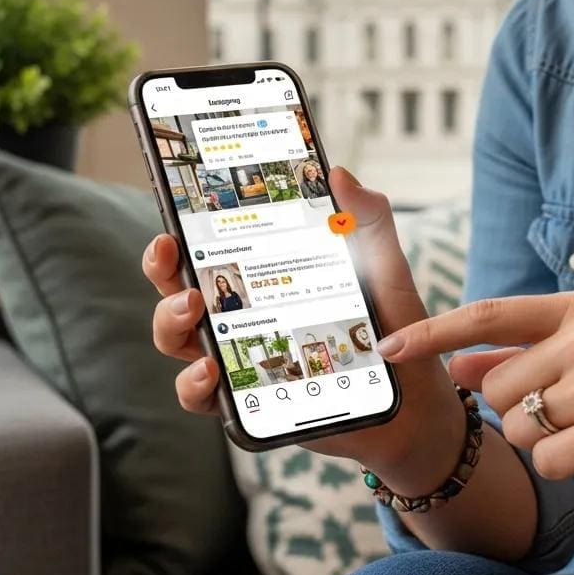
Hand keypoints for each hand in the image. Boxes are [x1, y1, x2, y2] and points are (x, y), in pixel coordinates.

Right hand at [142, 166, 465, 492]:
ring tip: (193, 307)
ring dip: (170, 321)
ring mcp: (243, 356)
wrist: (412, 397)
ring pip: (179, 339)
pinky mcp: (249, 400)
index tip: (174, 215)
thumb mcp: (384, 267)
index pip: (214, 248)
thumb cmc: (392, 326)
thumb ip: (368, 220)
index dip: (183, 231)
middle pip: (180, 287)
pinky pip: (202, 397)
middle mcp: (246, 313)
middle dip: (161, 268)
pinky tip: (210, 371)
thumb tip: (338, 173)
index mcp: (269, 275)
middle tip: (169, 251)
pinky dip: (193, 384)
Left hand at [376, 289, 573, 504]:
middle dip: (519, 411)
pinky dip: (563, 465)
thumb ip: (518, 357)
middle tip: (573, 410)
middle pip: (499, 386)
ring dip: (543, 439)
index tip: (389, 346)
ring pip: (519, 426)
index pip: (489, 315)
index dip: (434, 332)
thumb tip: (456, 364)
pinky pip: (547, 460)